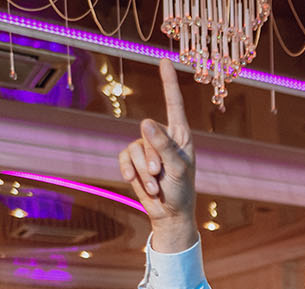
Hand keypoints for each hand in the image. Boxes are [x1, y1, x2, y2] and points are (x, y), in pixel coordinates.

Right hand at [118, 59, 196, 250]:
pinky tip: (138, 184)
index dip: (168, 81)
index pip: (173, 102)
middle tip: (161, 176)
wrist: (169, 214)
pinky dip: (129, 172)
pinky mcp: (132, 161)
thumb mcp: (178, 169)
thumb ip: (163, 146)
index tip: (164, 59)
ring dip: (142, 170)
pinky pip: (123, 158)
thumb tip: (145, 122)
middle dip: (151, 158)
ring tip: (155, 186)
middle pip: (147, 133)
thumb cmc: (181, 191)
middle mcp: (162, 137)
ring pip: (133, 147)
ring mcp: (146, 148)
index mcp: (180, 135)